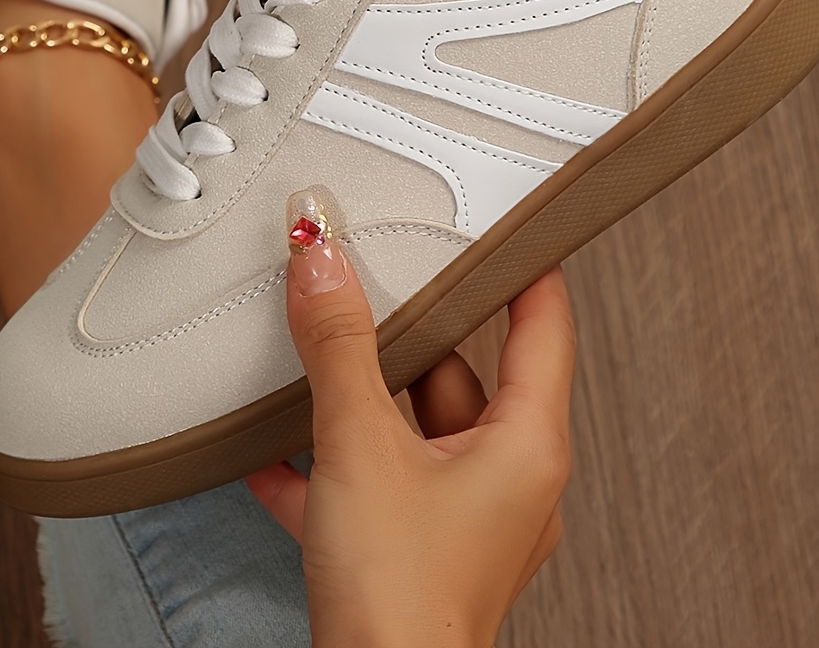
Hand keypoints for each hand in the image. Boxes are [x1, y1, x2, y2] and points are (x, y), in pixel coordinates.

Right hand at [246, 200, 575, 647]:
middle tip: (371, 278)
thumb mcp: (361, 445)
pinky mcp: (418, 547)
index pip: (545, 323)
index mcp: (526, 444)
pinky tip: (274, 451)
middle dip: (407, 330)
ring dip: (359, 398)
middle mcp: (507, 477)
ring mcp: (463, 516)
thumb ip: (339, 345)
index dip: (526, 264)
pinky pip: (377, 480)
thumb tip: (322, 259)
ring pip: (412, 426)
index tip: (505, 219)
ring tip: (310, 358)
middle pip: (461, 370)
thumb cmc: (401, 600)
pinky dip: (333, 460)